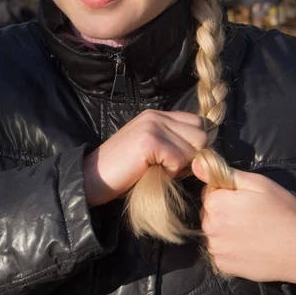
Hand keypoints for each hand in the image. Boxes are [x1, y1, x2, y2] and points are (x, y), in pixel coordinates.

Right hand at [83, 109, 205, 206]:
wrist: (90, 179)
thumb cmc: (123, 172)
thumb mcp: (153, 152)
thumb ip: (174, 145)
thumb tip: (205, 154)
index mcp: (157, 115)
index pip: (198, 122)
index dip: (196, 145)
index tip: (181, 161)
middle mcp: (156, 115)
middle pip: (201, 133)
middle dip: (193, 155)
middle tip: (170, 168)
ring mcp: (152, 126)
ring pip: (194, 146)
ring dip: (181, 165)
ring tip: (159, 170)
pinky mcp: (149, 141)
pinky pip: (178, 159)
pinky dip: (170, 172)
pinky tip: (151, 172)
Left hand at [192, 159, 295, 284]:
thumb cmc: (282, 210)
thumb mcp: (257, 183)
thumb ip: (223, 173)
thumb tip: (196, 164)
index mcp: (216, 204)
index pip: (209, 192)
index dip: (226, 192)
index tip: (245, 198)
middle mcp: (210, 228)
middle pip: (209, 213)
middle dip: (223, 210)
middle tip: (250, 213)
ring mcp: (217, 249)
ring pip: (214, 232)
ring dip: (225, 229)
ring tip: (251, 230)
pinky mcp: (225, 266)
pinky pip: (220, 251)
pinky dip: (230, 247)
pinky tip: (249, 245)